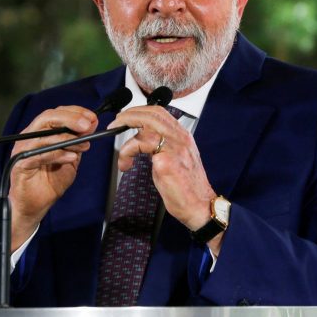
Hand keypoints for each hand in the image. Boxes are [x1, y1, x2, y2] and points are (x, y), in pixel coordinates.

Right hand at [8, 106, 96, 250]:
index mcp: (41, 132)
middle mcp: (30, 137)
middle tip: (87, 125)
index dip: (75, 112)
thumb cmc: (49, 182)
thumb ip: (78, 141)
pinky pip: (39, 155)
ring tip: (84, 145)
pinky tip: (71, 157)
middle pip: (48, 118)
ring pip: (45, 135)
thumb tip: (91, 124)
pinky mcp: (20, 164)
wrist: (36, 206)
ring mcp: (23, 149)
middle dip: (71, 119)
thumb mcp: (70, 158)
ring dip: (68, 139)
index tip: (92, 117)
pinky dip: (57, 154)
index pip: (56, 113)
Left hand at [108, 106, 219, 247]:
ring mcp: (174, 148)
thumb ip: (163, 147)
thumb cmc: (188, 187)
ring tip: (121, 152)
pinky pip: (141, 146)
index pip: (160, 112)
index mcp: (183, 137)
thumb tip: (142, 140)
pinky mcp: (166, 162)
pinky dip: (128, 152)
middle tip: (116, 124)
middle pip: (151, 114)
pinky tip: (126, 165)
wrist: (200, 205)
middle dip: (128, 116)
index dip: (139, 111)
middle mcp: (180, 138)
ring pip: (145, 126)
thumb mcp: (177, 159)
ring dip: (126, 138)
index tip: (126, 117)